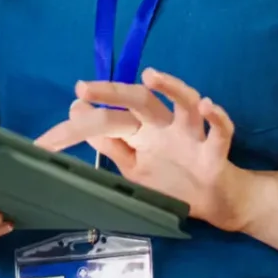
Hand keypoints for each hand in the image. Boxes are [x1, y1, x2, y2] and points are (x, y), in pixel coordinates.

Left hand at [35, 69, 257, 231]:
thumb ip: (109, 144)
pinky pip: (220, 131)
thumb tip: (78, 115)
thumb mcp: (133, 166)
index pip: (110, 119)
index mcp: (143, 130)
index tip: (57, 125)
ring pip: (184, 103)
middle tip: (84, 88)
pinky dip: (217, 118)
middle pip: (140, 100)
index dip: (84, 123)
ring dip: (171, 87)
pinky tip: (207, 106)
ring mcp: (191, 135)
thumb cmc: (171, 178)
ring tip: (151, 76)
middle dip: (113, 92)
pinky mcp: (214, 151)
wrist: (214, 201)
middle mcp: (165, 125)